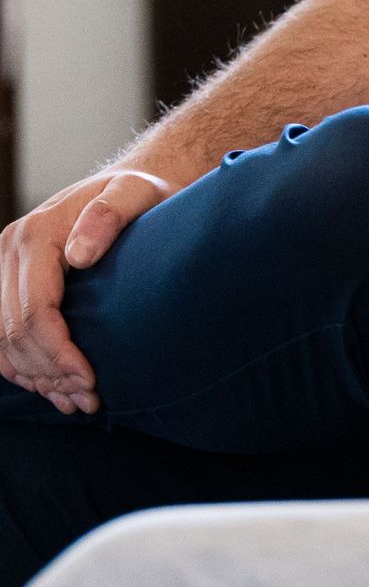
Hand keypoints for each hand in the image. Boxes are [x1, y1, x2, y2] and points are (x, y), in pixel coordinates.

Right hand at [0, 165, 174, 413]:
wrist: (122, 186)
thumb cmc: (137, 192)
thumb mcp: (136, 193)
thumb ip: (110, 215)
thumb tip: (78, 254)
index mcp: (36, 235)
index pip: (34, 310)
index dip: (58, 352)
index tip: (89, 379)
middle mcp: (10, 251)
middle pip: (14, 332)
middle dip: (50, 372)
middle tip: (90, 398)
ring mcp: (4, 269)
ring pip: (2, 341)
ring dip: (36, 378)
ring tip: (78, 400)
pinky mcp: (8, 285)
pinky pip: (1, 337)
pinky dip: (23, 368)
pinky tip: (53, 388)